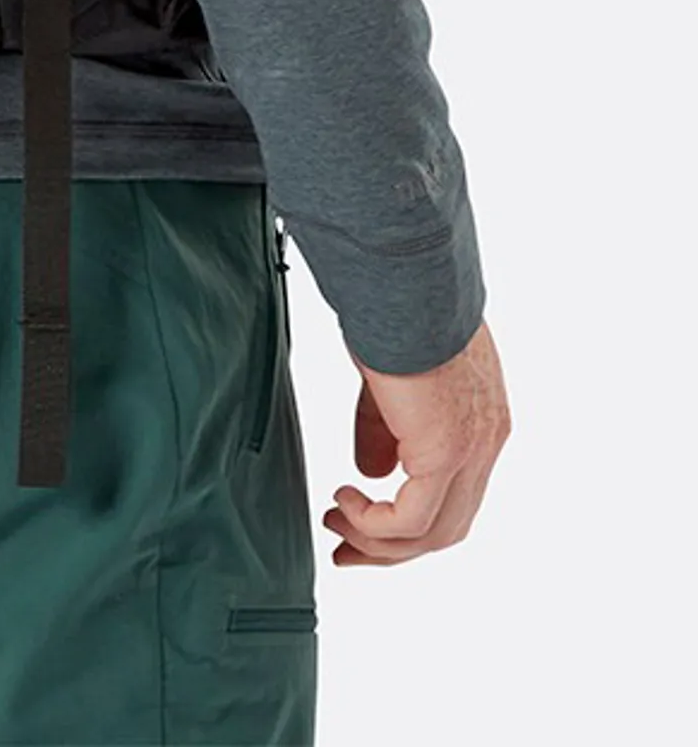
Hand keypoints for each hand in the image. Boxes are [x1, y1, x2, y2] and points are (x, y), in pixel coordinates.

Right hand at [322, 317, 509, 566]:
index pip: (454, 496)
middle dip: (391, 547)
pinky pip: (412, 519)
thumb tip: (372, 475)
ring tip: (337, 524)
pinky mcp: (447, 452)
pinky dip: (374, 522)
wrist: (404, 277)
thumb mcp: (391, 380)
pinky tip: (346, 498)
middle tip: (346, 547)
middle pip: (447, 526)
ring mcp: (472, 450)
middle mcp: (486, 442)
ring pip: (433, 532)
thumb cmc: (395, 306)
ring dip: (379, 541)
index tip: (361, 525)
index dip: (408, 522)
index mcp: (481, 421)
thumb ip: (385, 430)